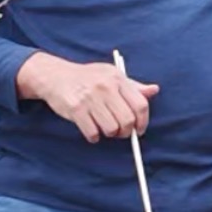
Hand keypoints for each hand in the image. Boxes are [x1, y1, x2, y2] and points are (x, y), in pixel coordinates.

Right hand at [15, 53, 157, 143]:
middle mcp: (106, 87)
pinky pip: (92, 132)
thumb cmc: (88, 77)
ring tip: (106, 129)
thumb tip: (154, 90)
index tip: (140, 129)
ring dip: (110, 134)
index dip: (143, 121)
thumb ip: (133, 86)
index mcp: (118, 79)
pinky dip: (94, 137)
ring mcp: (90, 98)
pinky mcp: (76, 109)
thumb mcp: (112, 75)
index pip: (140, 104)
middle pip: (127, 119)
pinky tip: (92, 131)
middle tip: (121, 133)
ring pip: (111, 128)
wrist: (56, 76)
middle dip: (126, 132)